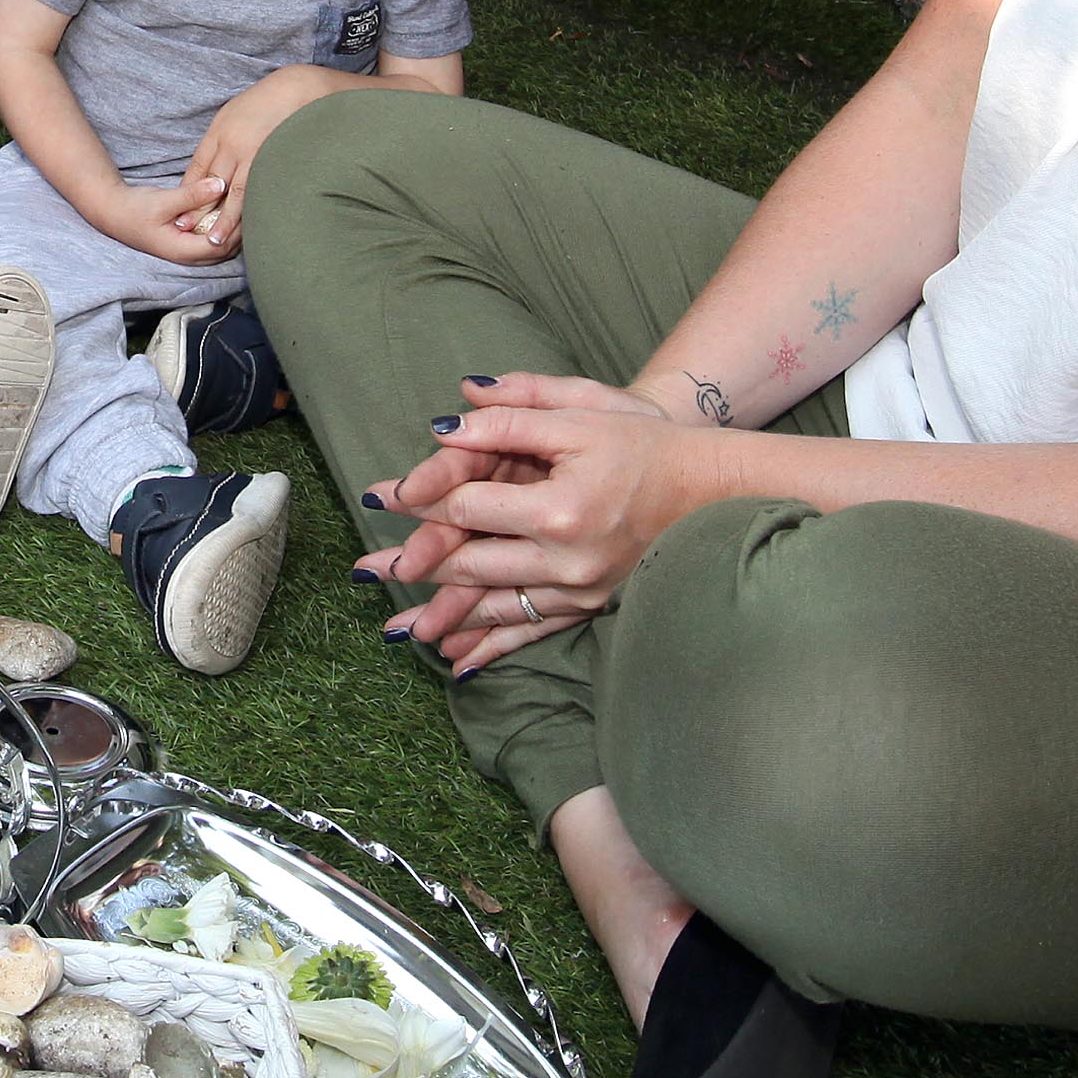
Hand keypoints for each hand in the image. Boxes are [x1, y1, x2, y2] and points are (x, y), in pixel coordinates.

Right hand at [89, 176, 235, 269]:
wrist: (115, 211)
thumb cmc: (136, 208)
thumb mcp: (164, 200)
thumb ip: (193, 195)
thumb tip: (221, 184)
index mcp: (181, 250)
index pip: (220, 246)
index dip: (236, 230)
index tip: (247, 207)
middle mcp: (187, 255)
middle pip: (224, 250)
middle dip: (239, 231)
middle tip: (252, 206)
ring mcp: (187, 250)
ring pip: (220, 246)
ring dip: (231, 230)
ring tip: (243, 207)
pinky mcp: (187, 241)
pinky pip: (212, 238)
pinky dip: (222, 227)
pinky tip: (227, 210)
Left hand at [170, 70, 332, 255]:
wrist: (296, 89)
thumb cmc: (264, 103)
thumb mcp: (232, 115)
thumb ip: (220, 142)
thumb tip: (210, 170)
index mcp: (219, 133)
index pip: (198, 168)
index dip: (188, 192)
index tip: (180, 212)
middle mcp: (233, 145)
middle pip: (211, 184)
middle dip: (199, 210)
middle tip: (186, 231)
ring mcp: (255, 154)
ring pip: (235, 193)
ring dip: (225, 219)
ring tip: (216, 240)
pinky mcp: (275, 161)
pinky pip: (260, 191)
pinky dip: (253, 209)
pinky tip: (249, 225)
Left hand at [366, 376, 688, 672]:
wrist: (712, 489)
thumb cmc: (644, 443)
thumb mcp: (582, 414)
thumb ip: (513, 415)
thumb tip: (447, 419)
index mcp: (558, 507)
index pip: (469, 504)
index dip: (419, 497)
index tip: (379, 497)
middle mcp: (566, 558)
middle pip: (470, 562)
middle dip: (414, 567)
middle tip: (365, 570)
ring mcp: (579, 589)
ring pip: (494, 606)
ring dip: (441, 618)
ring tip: (394, 630)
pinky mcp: (591, 605)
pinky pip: (532, 632)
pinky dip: (493, 648)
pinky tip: (458, 664)